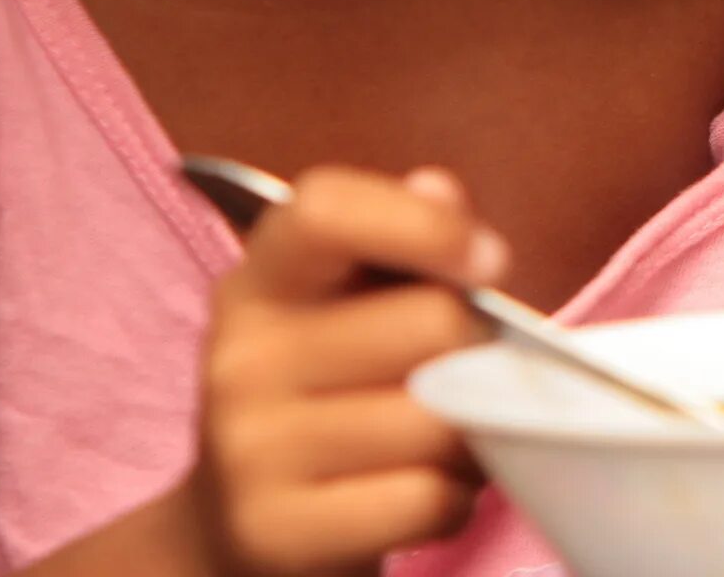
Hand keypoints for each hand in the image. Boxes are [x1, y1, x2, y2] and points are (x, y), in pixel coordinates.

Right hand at [194, 168, 499, 574]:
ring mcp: (251, 450)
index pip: (328, 211)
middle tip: (465, 372)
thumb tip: (438, 192)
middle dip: (480, 351)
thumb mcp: (349, 303)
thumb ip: (403, 239)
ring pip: (442, 420)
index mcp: (261, 281)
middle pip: (433, 324)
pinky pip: (428, 499)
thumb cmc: (328, 391)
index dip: (427, 226)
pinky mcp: (279, 532)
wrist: (237, 527)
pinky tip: (424, 490)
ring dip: (474, 434)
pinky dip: (453, 500)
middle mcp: (242, 359)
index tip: (487, 263)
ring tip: (444, 436)